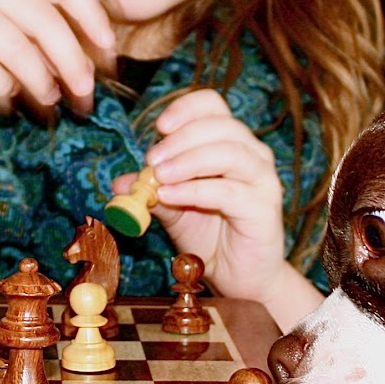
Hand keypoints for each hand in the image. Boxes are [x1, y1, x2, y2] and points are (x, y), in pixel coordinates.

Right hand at [0, 0, 116, 113]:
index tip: (109, 53)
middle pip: (47, 25)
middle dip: (74, 66)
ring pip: (20, 54)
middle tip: (86, 96)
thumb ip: (47, 26)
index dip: (93, 19)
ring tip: (48, 101)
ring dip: (41, 85)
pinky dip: (5, 94)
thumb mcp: (8, 11)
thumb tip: (97, 65)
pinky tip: (8, 102)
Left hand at [122, 89, 298, 305]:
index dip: (185, 109)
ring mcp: (262, 179)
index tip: (159, 126)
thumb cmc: (210, 237)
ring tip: (160, 177)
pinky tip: (171, 196)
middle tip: (152, 159)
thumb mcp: (172, 209)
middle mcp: (252, 154)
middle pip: (220, 124)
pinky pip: (229, 191)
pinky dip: (196, 189)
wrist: (239, 278)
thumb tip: (120, 184)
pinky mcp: (264, 207)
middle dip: (180, 138)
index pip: (213, 105)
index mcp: (230, 143)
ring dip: (188, 160)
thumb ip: (150, 191)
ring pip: (229, 152)